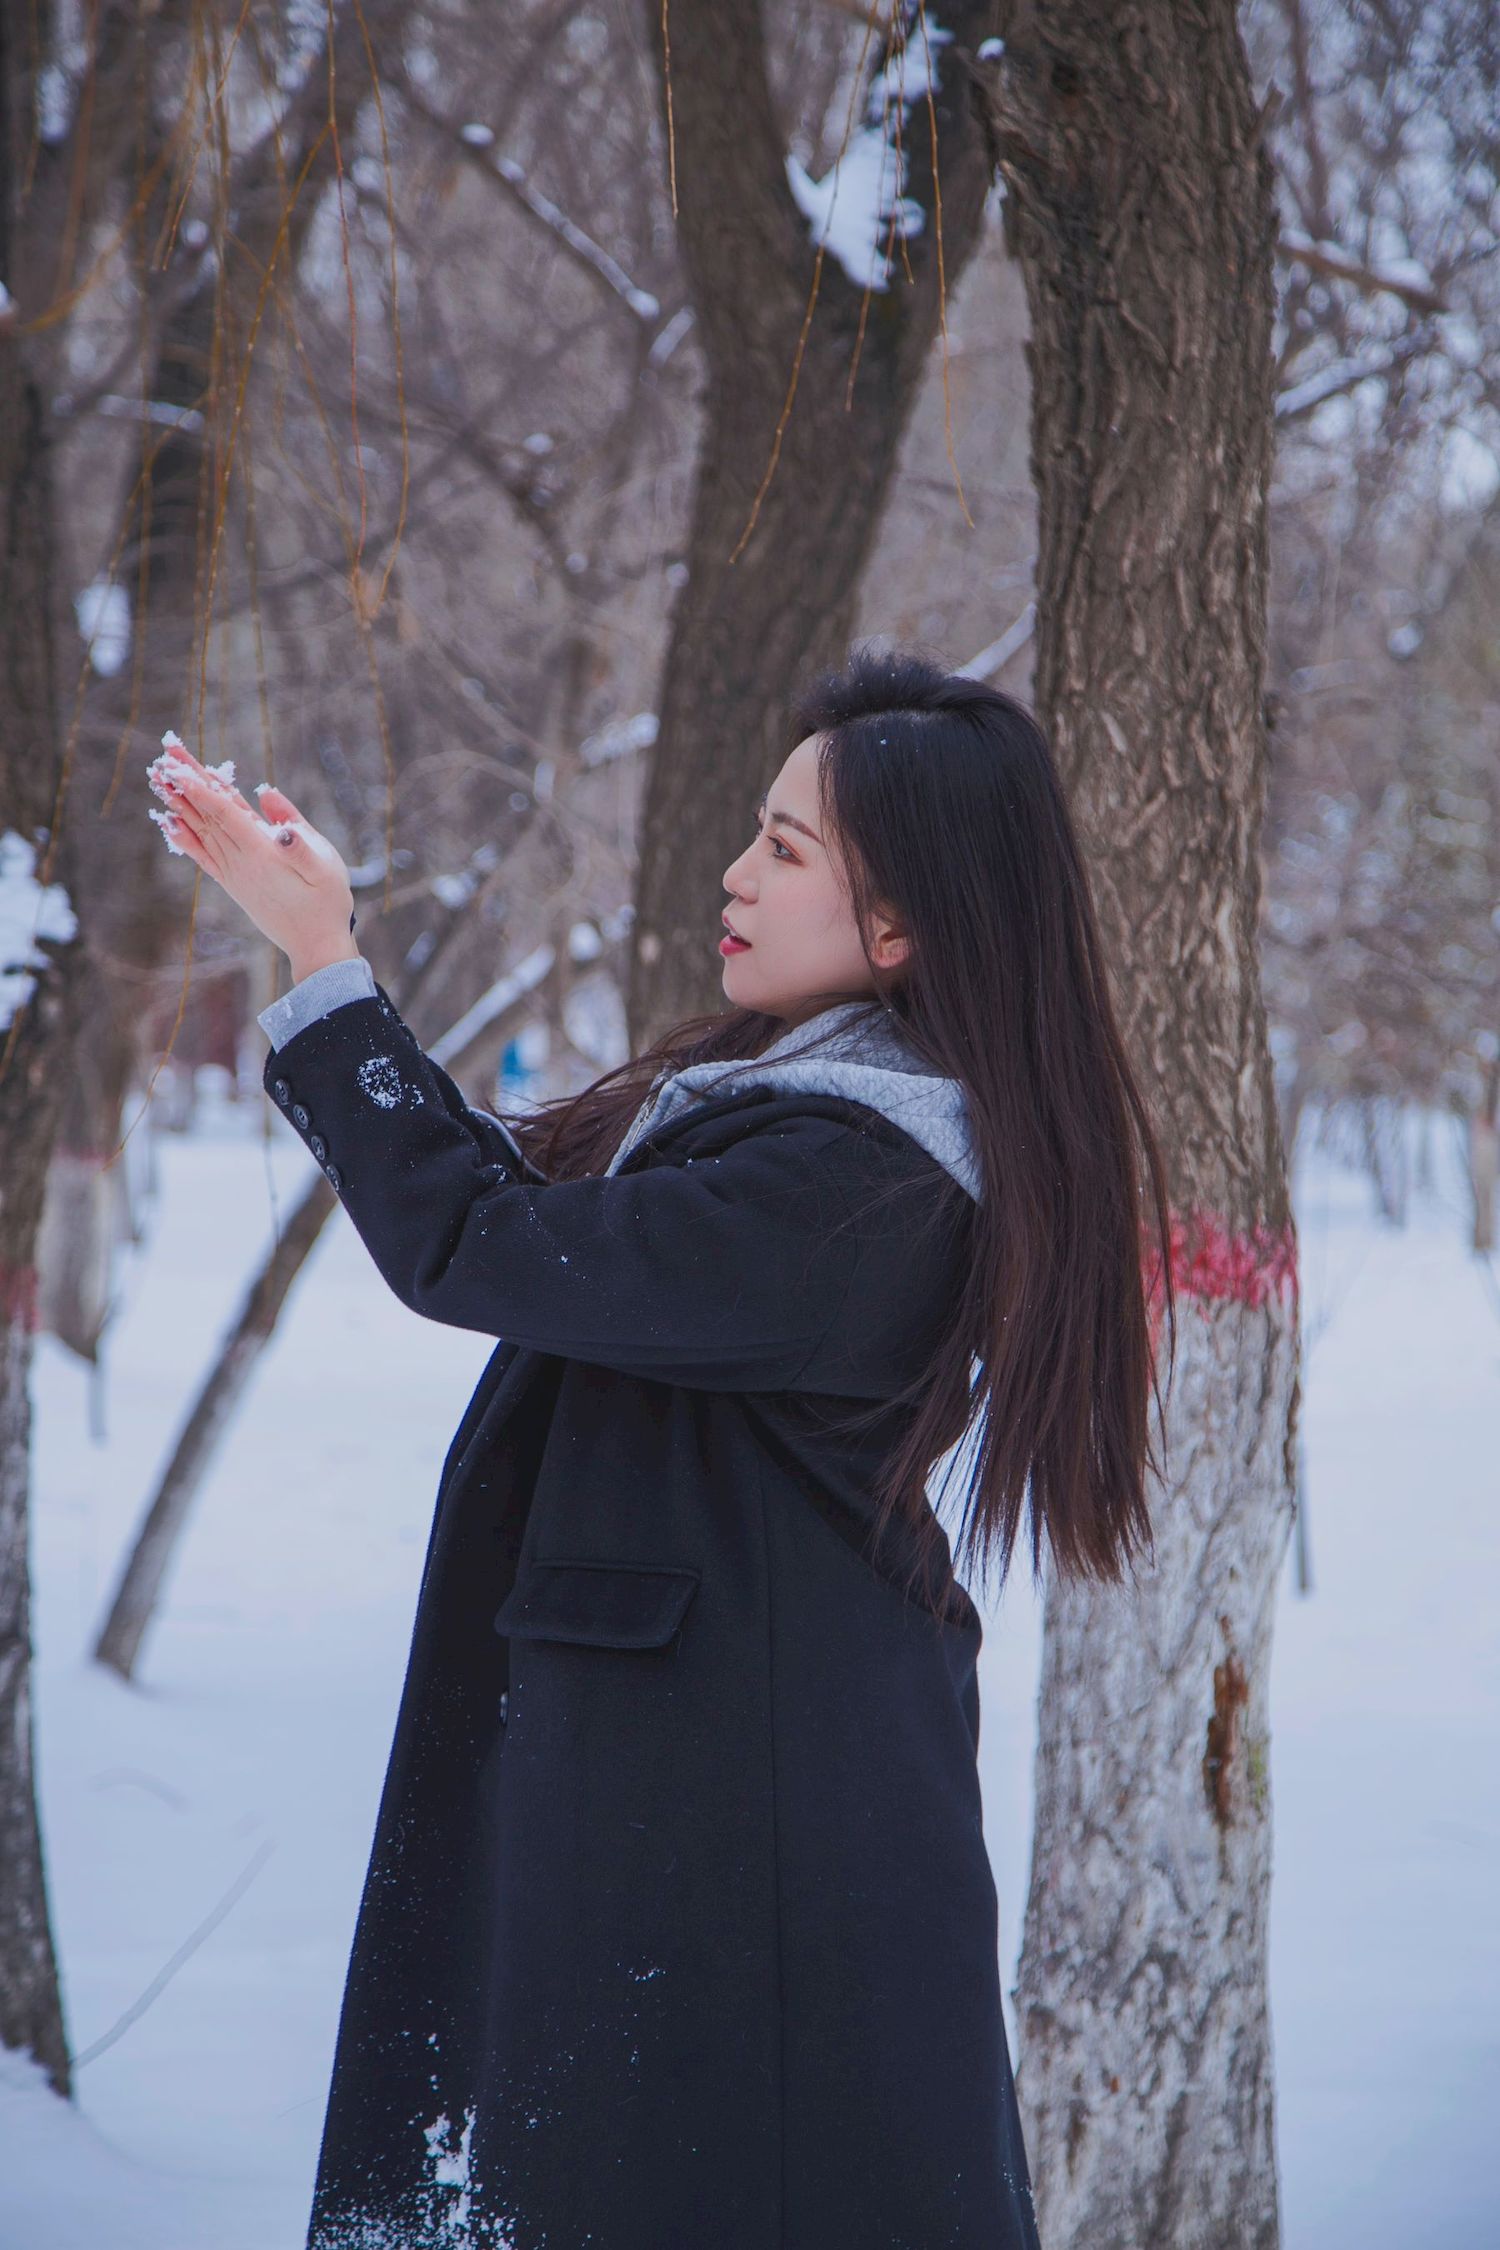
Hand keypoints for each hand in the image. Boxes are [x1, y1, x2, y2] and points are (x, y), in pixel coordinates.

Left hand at [147, 734, 357, 977]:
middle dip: (184, 785)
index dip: (200, 786)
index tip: (177, 765)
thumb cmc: (327, 904)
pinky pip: (203, 856)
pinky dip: (184, 838)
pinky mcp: (234, 885)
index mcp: (262, 853)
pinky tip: (169, 823)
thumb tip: (268, 796)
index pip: (223, 812)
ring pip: (200, 831)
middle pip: (206, 815)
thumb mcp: (325, 864)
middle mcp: (241, 863)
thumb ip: (297, 832)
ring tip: (160, 781)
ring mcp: (234, 875)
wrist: (315, 946)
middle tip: (163, 756)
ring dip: (179, 804)